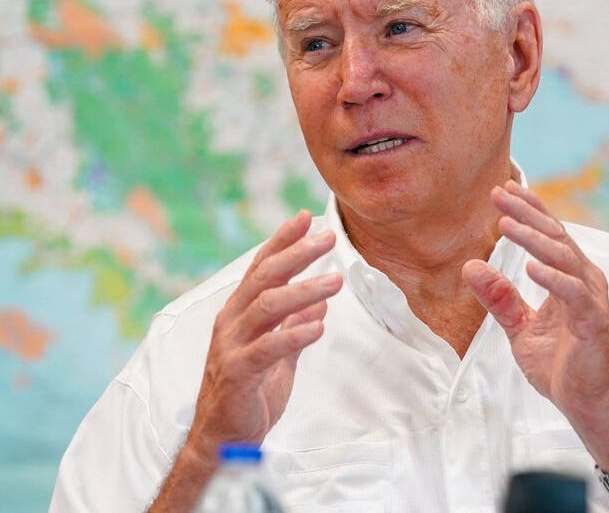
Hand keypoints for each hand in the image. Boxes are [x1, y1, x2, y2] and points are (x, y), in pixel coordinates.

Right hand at [185, 210, 341, 462]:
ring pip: (266, 307)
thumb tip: (320, 302)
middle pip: (264, 278)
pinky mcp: (238, 374)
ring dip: (303, 290)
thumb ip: (295, 327)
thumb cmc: (249, 393)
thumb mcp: (279, 355)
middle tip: (328, 238)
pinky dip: (294, 334)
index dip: (283, 241)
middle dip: (297, 254)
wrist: (223, 440)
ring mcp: (231, 347)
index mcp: (239, 312)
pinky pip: (267, 349)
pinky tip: (319, 325)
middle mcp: (231, 322)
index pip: (260, 266)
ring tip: (336, 281)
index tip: (307, 217)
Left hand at [462, 181, 608, 468]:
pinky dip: (553, 278)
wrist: (586, 404)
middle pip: (556, 236)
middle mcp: (584, 281)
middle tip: (499, 195)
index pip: (549, 234)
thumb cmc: (560, 365)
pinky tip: (531, 267)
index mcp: (569, 278)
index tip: (502, 189)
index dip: (528, 210)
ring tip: (508, 225)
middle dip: (527, 213)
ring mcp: (591, 300)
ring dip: (535, 239)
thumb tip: (470, 266)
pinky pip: (574, 294)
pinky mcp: (594, 322)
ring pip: (565, 258)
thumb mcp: (520, 328)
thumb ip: (499, 298)